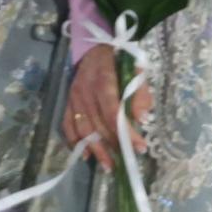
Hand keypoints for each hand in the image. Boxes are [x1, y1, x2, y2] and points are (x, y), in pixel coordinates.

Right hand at [63, 44, 152, 171]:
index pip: (114, 113)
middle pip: (98, 125)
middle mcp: (85, 92)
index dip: (126, 133)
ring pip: (82, 129)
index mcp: (104, 81)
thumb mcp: (136, 69)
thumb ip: (140, 93)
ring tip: (108, 166)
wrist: (95, 45)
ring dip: (95, 149)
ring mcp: (74, 98)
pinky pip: (68, 125)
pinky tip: (85, 155)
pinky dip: (74, 142)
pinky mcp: (68, 101)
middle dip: (113, 146)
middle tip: (126, 162)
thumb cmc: (120, 58)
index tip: (140, 147)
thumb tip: (144, 119)